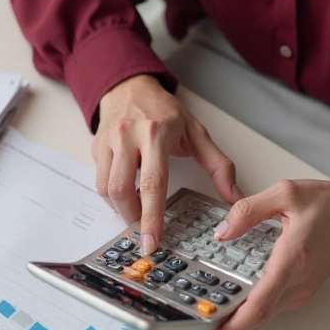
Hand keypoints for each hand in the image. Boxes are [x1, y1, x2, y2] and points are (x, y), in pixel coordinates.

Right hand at [93, 74, 241, 253]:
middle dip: (132, 218)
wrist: (131, 87)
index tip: (152, 242)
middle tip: (145, 230)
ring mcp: (108, 141)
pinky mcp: (96, 146)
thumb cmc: (164, 111)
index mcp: (155, 133)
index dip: (151, 218)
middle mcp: (127, 136)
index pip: (152, 184)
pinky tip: (126, 192)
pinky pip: (99, 179)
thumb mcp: (196, 132)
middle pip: (121, 190)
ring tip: (136, 210)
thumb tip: (233, 196)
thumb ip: (219, 165)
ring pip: (105, 188)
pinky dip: (111, 195)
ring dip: (120, 208)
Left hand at [198, 178, 329, 329]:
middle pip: (259, 318)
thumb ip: (247, 211)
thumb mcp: (283, 193)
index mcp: (291, 259)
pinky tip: (238, 300)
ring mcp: (303, 288)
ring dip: (240, 319)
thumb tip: (223, 231)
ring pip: (266, 315)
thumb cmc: (328, 203)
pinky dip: (254, 309)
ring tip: (213, 312)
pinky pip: (275, 306)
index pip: (259, 304)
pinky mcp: (303, 288)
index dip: (231, 326)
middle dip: (227, 329)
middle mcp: (298, 281)